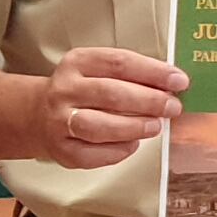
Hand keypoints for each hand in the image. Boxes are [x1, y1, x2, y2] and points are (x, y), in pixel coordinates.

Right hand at [34, 46, 185, 169]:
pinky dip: (119, 150)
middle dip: (149, 101)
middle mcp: (65, 90)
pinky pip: (95, 154)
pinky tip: (132, 144)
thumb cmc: (80, 91)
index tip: (179, 80)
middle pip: (111, 94)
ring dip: (135, 127)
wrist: (37, 115)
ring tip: (155, 126)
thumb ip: (130, 75)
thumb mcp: (97, 70)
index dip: (153, 72)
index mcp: (77, 63)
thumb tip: (171, 86)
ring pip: (100, 126)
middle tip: (172, 107)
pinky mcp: (62, 150)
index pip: (119, 63)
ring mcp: (59, 121)